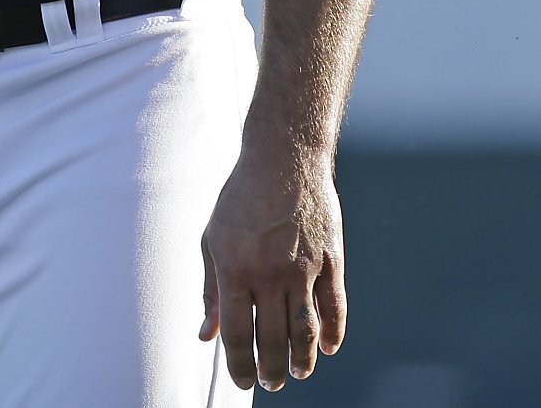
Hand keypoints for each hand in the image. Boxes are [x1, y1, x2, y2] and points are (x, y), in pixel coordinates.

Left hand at [199, 148, 345, 391]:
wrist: (284, 158)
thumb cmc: (241, 200)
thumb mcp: (213, 240)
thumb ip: (211, 291)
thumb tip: (205, 335)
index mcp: (235, 270)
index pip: (238, 336)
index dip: (240, 367)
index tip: (244, 382)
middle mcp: (269, 273)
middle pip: (272, 340)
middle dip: (271, 371)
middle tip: (272, 382)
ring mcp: (303, 267)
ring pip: (305, 331)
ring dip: (302, 360)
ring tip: (298, 372)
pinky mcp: (331, 258)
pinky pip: (335, 306)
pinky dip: (333, 333)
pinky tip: (326, 348)